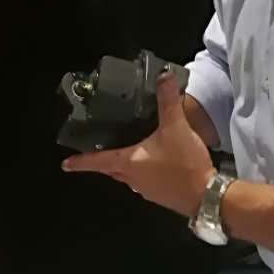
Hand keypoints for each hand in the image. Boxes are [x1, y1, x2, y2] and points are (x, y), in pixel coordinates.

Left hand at [62, 74, 213, 217]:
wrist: (207, 195)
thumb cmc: (185, 165)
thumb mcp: (176, 127)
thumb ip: (168, 101)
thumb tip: (164, 77)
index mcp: (129, 163)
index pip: (98, 161)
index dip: (80, 161)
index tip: (66, 164)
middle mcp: (134, 179)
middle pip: (112, 170)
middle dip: (104, 163)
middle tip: (98, 155)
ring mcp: (148, 190)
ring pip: (129, 177)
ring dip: (127, 167)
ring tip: (131, 153)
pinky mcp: (162, 196)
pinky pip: (146, 182)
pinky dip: (146, 173)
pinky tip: (158, 163)